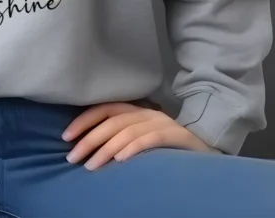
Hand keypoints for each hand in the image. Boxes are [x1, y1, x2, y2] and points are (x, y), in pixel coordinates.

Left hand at [62, 102, 217, 170]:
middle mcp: (147, 113)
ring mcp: (162, 123)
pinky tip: (120, 160)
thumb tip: (88, 150)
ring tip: (91, 165)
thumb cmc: (168, 150)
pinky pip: (151, 139)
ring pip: (127, 131)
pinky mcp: (177, 136)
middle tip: (72, 157)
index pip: (104, 109)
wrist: (208, 153)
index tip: (65, 137)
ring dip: (105, 149)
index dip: (83, 121)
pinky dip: (133, 148)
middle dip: (89, 140)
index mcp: (136, 111)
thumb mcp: (141, 139)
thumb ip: (120, 138)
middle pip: (112, 122)